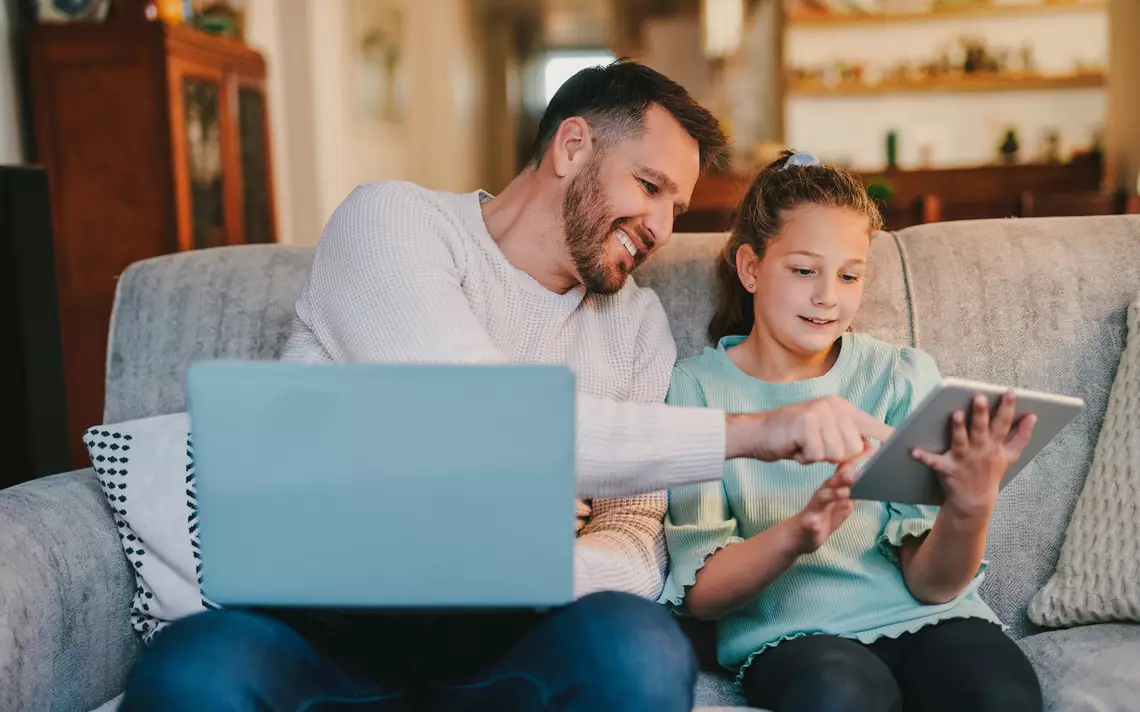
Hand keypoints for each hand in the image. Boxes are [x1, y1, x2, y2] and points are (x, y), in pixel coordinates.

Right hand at [728, 396, 893, 463]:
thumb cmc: (789, 437)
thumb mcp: (821, 433)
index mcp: (841, 407)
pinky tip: (794, 447)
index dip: (889, 438)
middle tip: (813, 447)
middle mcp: (834, 406)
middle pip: (854, 448)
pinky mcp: (807, 425)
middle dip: (834, 457)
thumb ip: (845, 438)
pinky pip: (817, 456)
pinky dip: (804, 458)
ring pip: (836, 454)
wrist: (755, 432)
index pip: (873, 425)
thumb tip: (869, 449)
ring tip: (802, 446)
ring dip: (817, 457)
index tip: (908, 444)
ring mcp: (820, 413)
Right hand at [786, 451, 867, 554]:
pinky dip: (812, 522)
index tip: (872, 449)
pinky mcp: (807, 524)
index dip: (857, 461)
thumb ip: (852, 491)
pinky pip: (809, 523)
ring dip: (832, 494)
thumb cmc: (822, 517)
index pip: (845, 472)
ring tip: (844, 492)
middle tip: (857, 471)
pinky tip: (815, 523)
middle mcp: (822, 495)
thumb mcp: (840, 504)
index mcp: (832, 489)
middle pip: (833, 482)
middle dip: (845, 475)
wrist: (799, 536)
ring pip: (821, 498)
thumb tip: (870, 478)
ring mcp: (814, 509)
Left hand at [912, 391, 1035, 517]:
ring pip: (960, 442)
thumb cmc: (991, 472)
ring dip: (958, 429)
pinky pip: (934, 462)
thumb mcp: (1011, 456)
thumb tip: (1033, 417)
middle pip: (981, 430)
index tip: (1009, 392)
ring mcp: (963, 460)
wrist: (975, 501)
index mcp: (995, 446)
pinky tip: (913, 451)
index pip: (1003, 424)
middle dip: (980, 414)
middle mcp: (980, 451)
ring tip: (955, 414)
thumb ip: (1022, 436)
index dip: (1007, 408)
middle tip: (979, 397)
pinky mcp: (947, 469)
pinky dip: (924, 457)